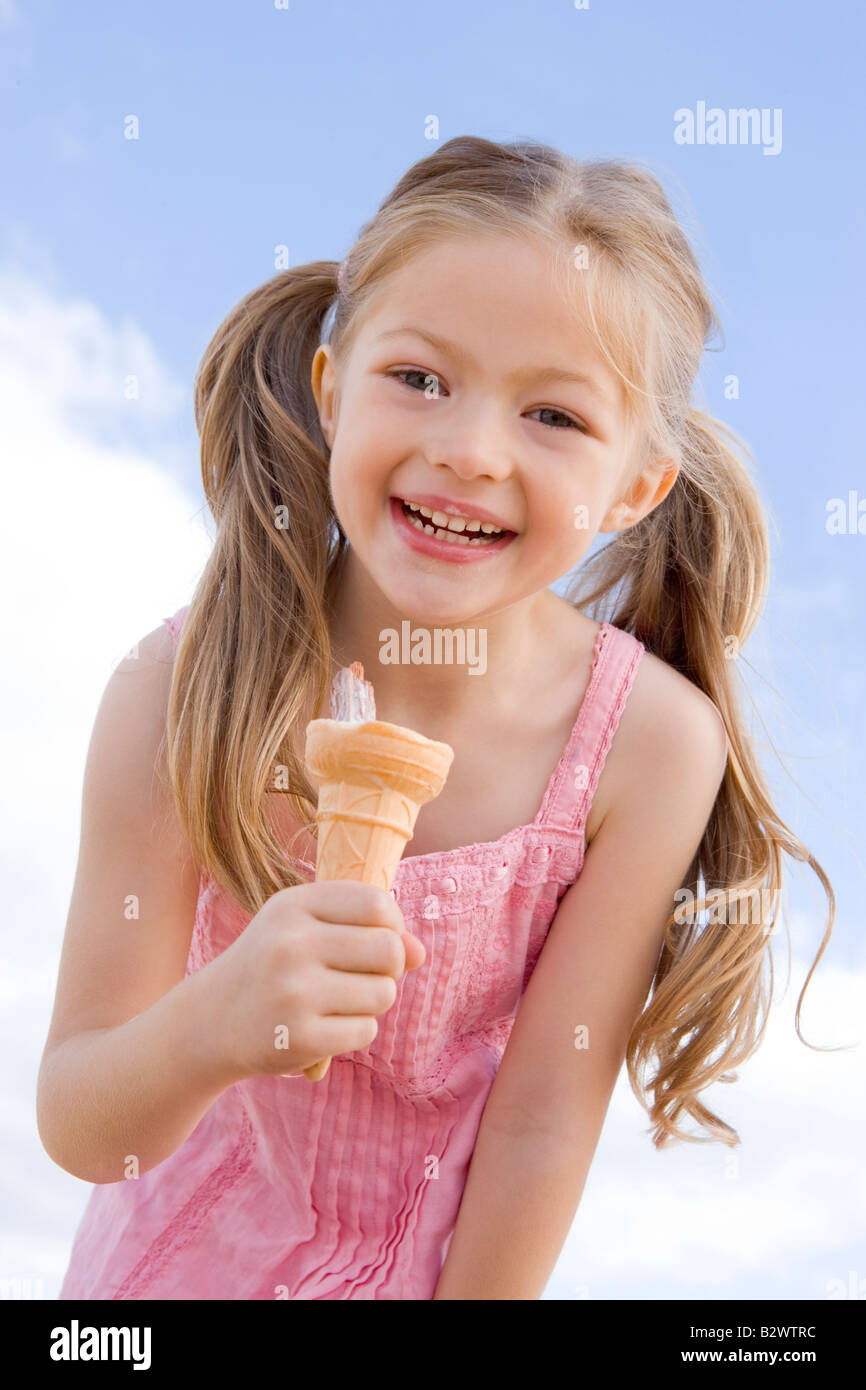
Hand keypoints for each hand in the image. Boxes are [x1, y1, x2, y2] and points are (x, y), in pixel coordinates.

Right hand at [196, 880, 423, 1079]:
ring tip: (338, 1002)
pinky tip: (324, 1028)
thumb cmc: (272, 964)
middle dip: (388, 967)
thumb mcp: (306, 929)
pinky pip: (366, 1031)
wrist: (210, 1020)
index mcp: (293, 905)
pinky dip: (355, 1032)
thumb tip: (420, 953)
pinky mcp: (299, 1039)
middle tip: (359, 977)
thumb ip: (367, 930)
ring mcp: (293, 993)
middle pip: (389, 949)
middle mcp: (291, 944)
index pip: (378, 903)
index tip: (374, 940)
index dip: (392, 925)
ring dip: (373, 1002)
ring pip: (384, 993)